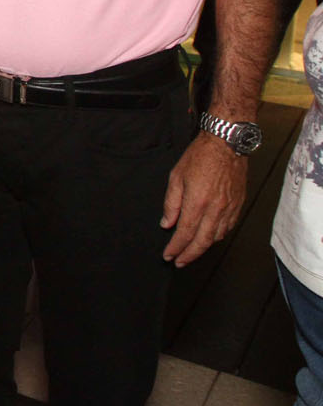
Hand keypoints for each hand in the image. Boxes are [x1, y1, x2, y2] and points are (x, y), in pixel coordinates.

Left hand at [161, 132, 246, 266]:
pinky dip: (217, 237)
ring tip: (191, 252)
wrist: (226, 144)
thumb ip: (171, 203)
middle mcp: (216, 209)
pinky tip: (209, 237)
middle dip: (189, 255)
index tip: (168, 255)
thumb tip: (166, 223)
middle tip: (179, 262)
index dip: (176, 248)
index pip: (185, 233)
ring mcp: (229, 208)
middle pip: (202, 241)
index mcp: (198, 202)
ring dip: (203, 248)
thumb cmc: (200, 156)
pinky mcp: (238, 205)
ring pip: (217, 237)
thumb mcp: (176, 177)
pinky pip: (228, 228)